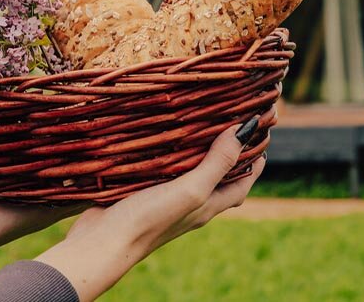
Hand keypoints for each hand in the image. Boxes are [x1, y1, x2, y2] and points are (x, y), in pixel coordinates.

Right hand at [35, 110, 270, 300]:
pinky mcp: (143, 192)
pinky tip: (161, 139)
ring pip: (190, 172)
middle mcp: (190, 203)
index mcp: (207, 205)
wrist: (102, 243)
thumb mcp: (191, 190)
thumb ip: (217, 163)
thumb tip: (245, 130)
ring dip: (198, 150)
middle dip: (229, 153)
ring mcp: (166, 199)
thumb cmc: (149, 220)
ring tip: (200, 122)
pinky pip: (164, 171)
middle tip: (232, 120)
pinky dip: (170, 154)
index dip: (255, 161)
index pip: (241, 183)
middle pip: (219, 177)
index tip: (261, 132)